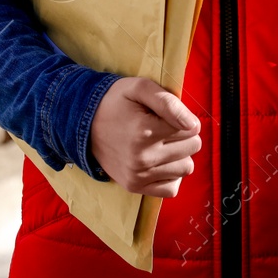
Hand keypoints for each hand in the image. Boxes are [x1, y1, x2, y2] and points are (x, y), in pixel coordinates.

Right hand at [88, 76, 201, 197]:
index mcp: (145, 131)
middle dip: (184, 135)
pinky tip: (160, 162)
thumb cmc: (116, 102)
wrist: (84, 124)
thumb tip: (193, 124)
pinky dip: (171, 175)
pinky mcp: (134, 187)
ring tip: (161, 144)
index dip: (184, 118)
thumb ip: (168, 102)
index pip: (192, 128)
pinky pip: (171, 189)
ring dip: (179, 155)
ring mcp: (138, 176)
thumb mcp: (139, 88)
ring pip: (186, 168)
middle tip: (164, 128)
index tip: (168, 115)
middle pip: (192, 148)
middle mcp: (143, 158)